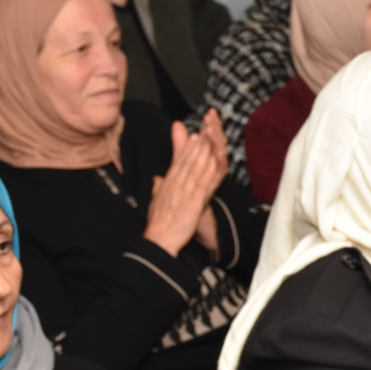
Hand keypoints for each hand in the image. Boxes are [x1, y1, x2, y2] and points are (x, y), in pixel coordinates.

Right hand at [143, 118, 227, 256]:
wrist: (159, 239)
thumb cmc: (158, 223)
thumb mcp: (156, 201)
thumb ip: (158, 188)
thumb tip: (157, 179)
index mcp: (168, 185)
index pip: (179, 163)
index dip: (188, 148)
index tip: (195, 136)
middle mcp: (175, 186)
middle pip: (188, 162)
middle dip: (197, 145)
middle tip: (205, 130)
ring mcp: (184, 193)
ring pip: (195, 169)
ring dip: (204, 153)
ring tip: (211, 140)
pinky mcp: (193, 203)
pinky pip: (202, 184)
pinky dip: (208, 172)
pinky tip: (214, 162)